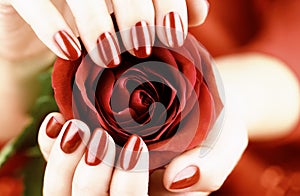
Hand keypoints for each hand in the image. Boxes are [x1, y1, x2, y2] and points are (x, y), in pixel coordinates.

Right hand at [0, 0, 208, 66]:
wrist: (38, 33)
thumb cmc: (91, 26)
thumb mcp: (127, 19)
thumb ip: (162, 10)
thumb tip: (199, 13)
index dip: (168, 0)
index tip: (175, 33)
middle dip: (138, 11)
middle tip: (145, 46)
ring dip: (98, 22)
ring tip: (112, 58)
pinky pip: (32, 2)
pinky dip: (52, 27)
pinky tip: (70, 51)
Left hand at [39, 106, 246, 194]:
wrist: (195, 99)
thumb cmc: (212, 122)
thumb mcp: (227, 141)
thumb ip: (212, 167)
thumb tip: (176, 179)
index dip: (125, 188)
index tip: (135, 144)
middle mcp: (125, 191)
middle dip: (90, 177)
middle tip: (100, 136)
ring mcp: (104, 174)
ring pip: (63, 189)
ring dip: (64, 161)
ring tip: (77, 126)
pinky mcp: (88, 152)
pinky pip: (56, 159)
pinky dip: (51, 143)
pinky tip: (59, 121)